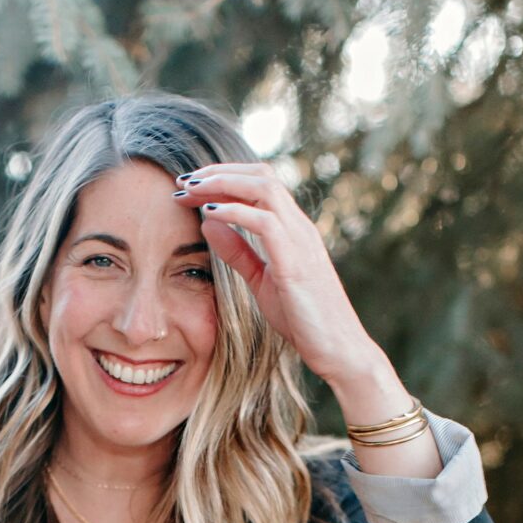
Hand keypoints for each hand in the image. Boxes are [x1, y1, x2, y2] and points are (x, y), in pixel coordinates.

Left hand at [173, 162, 375, 384]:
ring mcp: (300, 241)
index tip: (190, 186)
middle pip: (261, 175)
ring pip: (264, 189)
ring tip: (190, 191)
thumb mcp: (262, 281)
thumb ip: (239, 253)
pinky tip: (208, 214)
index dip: (225, 177)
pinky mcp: (296, 262)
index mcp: (293, 229)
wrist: (338, 349)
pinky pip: (265, 223)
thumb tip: (209, 223)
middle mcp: (299, 227)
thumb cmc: (303, 319)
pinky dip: (234, 212)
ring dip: (223, 184)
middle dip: (219, 172)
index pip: (260, 183)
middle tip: (183, 180)